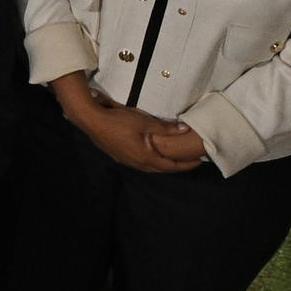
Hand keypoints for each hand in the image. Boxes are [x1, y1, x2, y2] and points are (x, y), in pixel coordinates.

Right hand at [59, 78, 207, 174]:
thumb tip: (186, 130)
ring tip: (174, 160)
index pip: (172, 166)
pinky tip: (152, 155)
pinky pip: (142, 163)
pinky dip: (153, 161)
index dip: (186, 165)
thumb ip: (165, 128)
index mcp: (146, 158)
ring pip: (151, 168)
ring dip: (164, 165)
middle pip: (162, 169)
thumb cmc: (119, 121)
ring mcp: (127, 161)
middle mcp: (138, 164)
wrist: (91, 121)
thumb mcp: (145, 122)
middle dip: (177, 167)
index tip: (199, 161)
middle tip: (190, 162)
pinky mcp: (119, 157)